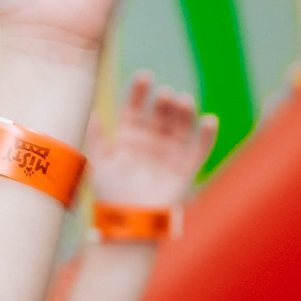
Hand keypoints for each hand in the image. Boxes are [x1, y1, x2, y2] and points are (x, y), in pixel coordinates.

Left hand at [84, 72, 216, 208]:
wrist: (126, 223)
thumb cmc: (108, 193)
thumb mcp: (97, 161)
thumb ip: (94, 136)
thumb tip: (91, 110)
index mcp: (128, 135)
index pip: (135, 107)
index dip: (139, 92)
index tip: (145, 76)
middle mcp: (150, 140)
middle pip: (160, 114)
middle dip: (163, 102)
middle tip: (164, 94)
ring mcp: (169, 153)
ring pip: (180, 126)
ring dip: (184, 112)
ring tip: (183, 101)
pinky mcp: (185, 168)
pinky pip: (199, 149)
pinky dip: (206, 135)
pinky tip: (209, 120)